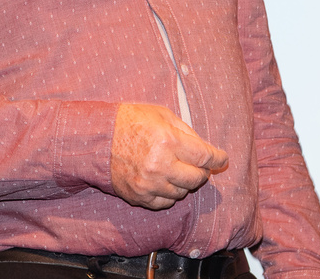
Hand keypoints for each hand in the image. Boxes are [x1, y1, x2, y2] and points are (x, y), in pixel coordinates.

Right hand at [110, 103, 228, 209]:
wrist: (98, 139)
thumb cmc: (131, 122)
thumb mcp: (162, 115)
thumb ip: (186, 131)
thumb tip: (205, 147)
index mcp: (168, 142)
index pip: (205, 156)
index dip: (217, 158)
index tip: (222, 159)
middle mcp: (160, 165)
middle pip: (196, 178)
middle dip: (202, 172)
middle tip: (200, 165)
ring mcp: (149, 184)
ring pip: (181, 192)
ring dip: (184, 183)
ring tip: (177, 170)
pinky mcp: (138, 196)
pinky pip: (164, 203)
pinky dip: (169, 194)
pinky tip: (165, 181)